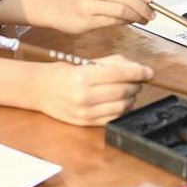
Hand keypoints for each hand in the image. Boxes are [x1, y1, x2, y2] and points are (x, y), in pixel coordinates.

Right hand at [33, 54, 153, 125]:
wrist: (37, 90)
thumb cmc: (59, 73)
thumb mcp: (82, 63)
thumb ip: (108, 64)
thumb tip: (133, 66)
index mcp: (83, 76)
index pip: (119, 74)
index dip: (138, 72)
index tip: (149, 71)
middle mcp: (84, 96)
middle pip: (122, 91)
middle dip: (136, 84)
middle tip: (140, 79)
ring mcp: (85, 112)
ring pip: (121, 106)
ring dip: (132, 97)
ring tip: (131, 89)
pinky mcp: (86, 123)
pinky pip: (113, 118)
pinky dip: (123, 110)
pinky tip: (122, 101)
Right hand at [49, 0, 154, 32]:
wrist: (54, 8)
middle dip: (142, 6)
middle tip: (150, 13)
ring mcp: (88, 5)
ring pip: (121, 10)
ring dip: (136, 16)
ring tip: (143, 19)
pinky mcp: (87, 20)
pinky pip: (113, 21)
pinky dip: (125, 22)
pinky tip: (129, 22)